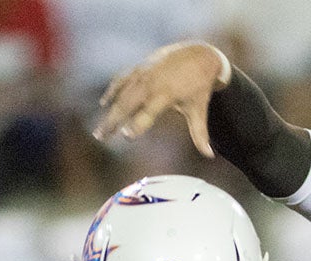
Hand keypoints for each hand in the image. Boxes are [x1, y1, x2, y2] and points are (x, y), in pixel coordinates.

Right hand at [94, 41, 226, 156]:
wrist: (199, 55)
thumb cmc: (199, 86)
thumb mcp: (199, 109)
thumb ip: (200, 133)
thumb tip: (210, 155)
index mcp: (166, 94)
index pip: (148, 112)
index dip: (137, 124)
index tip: (127, 135)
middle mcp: (151, 83)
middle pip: (127, 103)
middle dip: (113, 120)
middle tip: (102, 137)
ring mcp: (143, 73)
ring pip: (120, 93)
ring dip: (109, 111)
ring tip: (100, 130)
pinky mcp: (139, 67)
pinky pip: (121, 79)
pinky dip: (112, 91)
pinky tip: (104, 104)